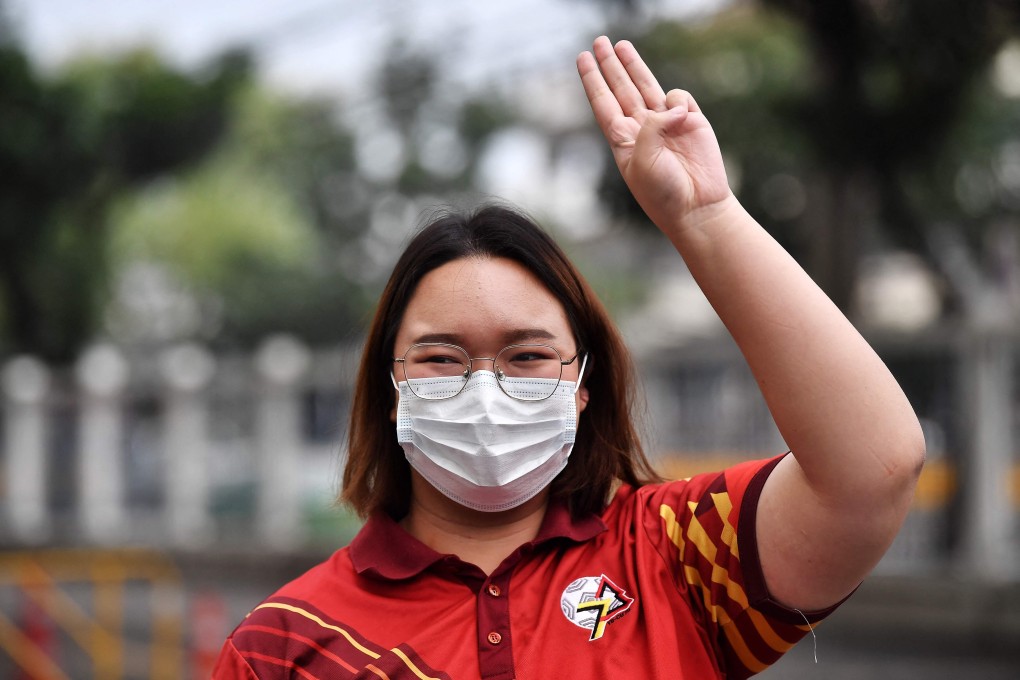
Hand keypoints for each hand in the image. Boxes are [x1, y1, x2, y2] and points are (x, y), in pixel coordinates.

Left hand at [577, 36, 733, 232]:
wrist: (698, 207)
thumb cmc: (664, 192)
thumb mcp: (644, 161)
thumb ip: (651, 128)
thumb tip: (673, 106)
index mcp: (623, 141)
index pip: (603, 103)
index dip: (592, 80)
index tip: (583, 59)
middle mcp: (642, 129)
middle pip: (621, 89)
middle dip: (609, 65)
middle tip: (599, 43)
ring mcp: (667, 124)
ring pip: (646, 86)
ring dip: (633, 65)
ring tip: (621, 45)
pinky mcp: (691, 121)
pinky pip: (678, 97)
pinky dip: (676, 100)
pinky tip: (681, 116)